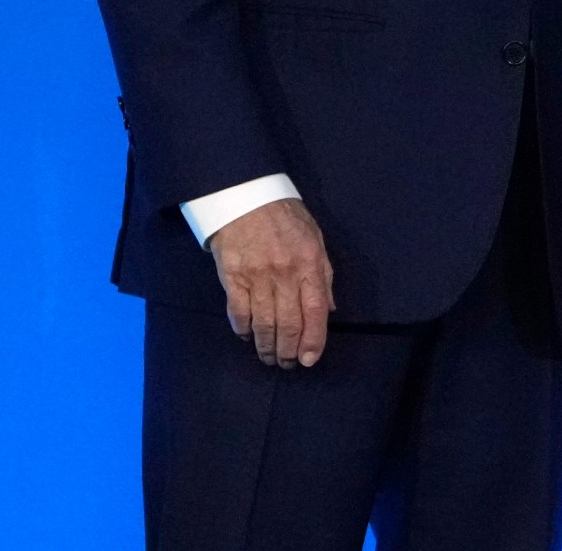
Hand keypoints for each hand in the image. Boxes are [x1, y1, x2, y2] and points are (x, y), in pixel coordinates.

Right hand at [208, 197, 334, 368]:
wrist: (245, 196)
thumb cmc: (285, 217)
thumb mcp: (315, 239)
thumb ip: (323, 274)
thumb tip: (329, 309)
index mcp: (308, 263)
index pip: (316, 309)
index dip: (314, 338)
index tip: (310, 358)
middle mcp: (284, 273)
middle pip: (289, 322)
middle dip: (289, 350)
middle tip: (288, 364)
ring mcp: (256, 276)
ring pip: (263, 323)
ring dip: (267, 346)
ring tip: (270, 358)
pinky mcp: (232, 277)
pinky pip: (238, 312)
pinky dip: (243, 329)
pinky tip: (247, 337)